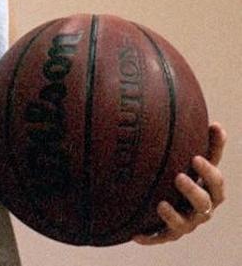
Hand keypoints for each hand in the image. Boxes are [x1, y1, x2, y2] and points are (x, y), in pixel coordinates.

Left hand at [133, 121, 226, 244]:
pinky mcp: (167, 234)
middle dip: (195, 190)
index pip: (217, 180)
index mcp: (207, 188)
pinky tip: (136, 234)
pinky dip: (150, 237)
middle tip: (179, 176)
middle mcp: (200, 207)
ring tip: (161, 204)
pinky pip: (160, 238)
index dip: (211, 169)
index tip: (198, 153)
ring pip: (187, 223)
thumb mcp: (181, 156)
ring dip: (175, 214)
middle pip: (207, 202)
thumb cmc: (173, 173)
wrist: (155, 203)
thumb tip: (203, 114)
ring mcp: (186, 223)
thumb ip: (191, 138)